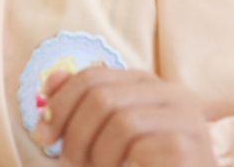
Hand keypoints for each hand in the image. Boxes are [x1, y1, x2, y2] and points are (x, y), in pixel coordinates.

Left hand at [34, 67, 215, 166]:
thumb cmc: (139, 165)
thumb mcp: (103, 134)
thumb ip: (80, 105)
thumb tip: (50, 80)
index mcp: (146, 83)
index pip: (92, 76)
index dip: (60, 103)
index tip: (42, 135)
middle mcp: (171, 94)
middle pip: (103, 97)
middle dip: (75, 133)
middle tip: (67, 161)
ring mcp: (187, 120)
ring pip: (122, 122)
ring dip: (99, 154)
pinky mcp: (191, 148)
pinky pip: (142, 148)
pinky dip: (123, 165)